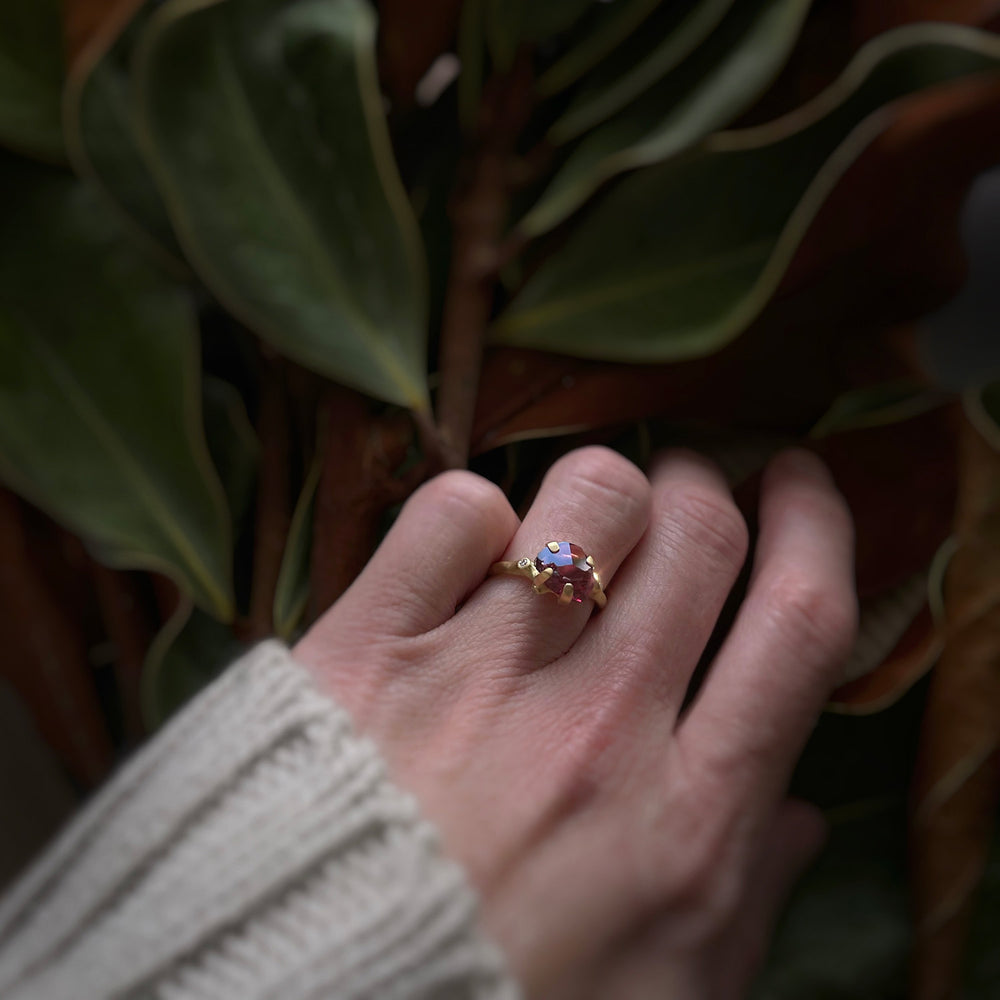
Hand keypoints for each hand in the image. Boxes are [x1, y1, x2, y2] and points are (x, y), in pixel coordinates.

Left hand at [294, 445, 856, 997]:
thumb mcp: (665, 996)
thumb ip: (747, 899)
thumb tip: (794, 813)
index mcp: (684, 817)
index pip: (796, 623)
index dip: (816, 529)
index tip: (798, 484)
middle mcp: (594, 727)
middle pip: (698, 532)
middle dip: (706, 487)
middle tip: (684, 494)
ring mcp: (478, 678)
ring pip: (590, 498)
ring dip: (604, 491)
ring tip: (580, 521)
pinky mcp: (369, 649)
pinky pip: (453, 512)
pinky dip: (476, 511)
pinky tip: (470, 554)